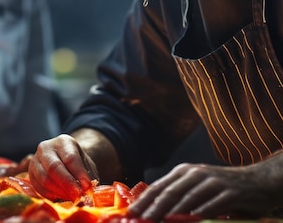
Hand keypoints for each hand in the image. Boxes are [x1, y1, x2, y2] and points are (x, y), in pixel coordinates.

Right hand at [28, 134, 98, 201]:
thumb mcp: (86, 166)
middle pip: (54, 167)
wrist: (65, 162)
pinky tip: (61, 197)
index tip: (87, 187)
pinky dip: (51, 196)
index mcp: (63, 142)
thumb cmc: (78, 165)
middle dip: (67, 184)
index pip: (70, 158)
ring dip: (59, 192)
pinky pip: (38, 188)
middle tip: (78, 196)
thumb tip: (86, 192)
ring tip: (71, 198)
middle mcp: (46, 148)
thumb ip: (86, 178)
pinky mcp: (30, 174)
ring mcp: (35, 160)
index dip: (79, 174)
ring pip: (44, 179)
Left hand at [128, 159, 282, 220]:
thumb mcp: (196, 185)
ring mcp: (214, 182)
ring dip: (173, 213)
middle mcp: (196, 174)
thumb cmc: (222, 187)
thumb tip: (152, 210)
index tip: (130, 213)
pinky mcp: (231, 192)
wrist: (259, 180)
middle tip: (143, 221)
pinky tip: (193, 220)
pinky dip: (201, 213)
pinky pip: (213, 205)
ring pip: (188, 199)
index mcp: (184, 171)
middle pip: (170, 193)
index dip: (143, 201)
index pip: (158, 187)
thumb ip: (178, 194)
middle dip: (153, 209)